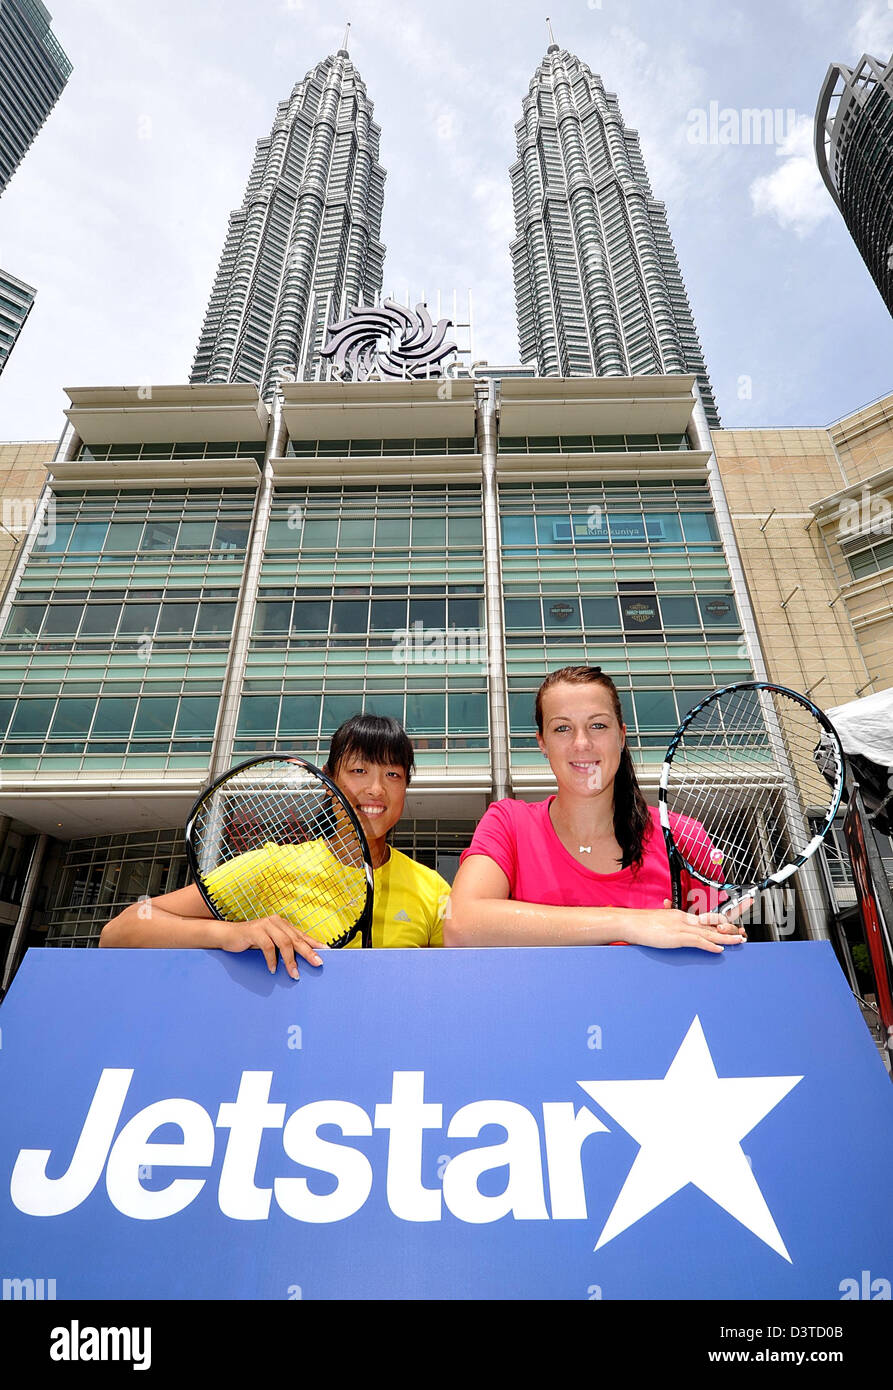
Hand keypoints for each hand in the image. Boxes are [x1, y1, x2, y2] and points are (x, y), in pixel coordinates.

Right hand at [217, 915, 326, 978]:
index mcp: (282, 924)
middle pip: (296, 939)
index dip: (314, 943)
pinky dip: (272, 960)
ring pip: (284, 943)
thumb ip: (283, 947)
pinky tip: (273, 969)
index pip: (301, 935)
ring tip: (294, 974)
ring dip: (290, 961)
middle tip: (318, 963)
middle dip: (308, 952)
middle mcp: (276, 922)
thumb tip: (300, 960)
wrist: (228, 935)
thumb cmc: (250, 940)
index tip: (327, 952)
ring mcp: (265, 925)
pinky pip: (268, 947)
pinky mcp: (255, 931)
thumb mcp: (270, 943)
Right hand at [623, 902, 747, 952]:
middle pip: (711, 925)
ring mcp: (681, 928)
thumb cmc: (642, 924)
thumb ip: (672, 926)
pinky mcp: (676, 937)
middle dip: (728, 930)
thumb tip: (679, 933)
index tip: (732, 926)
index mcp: (682, 916)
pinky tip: (718, 949)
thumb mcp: (661, 922)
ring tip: (738, 942)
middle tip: (742, 935)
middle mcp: (684, 919)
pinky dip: (709, 945)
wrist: (630, 922)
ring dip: (725, 938)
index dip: (721, 923)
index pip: (706, 919)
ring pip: (708, 932)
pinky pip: (697, 941)